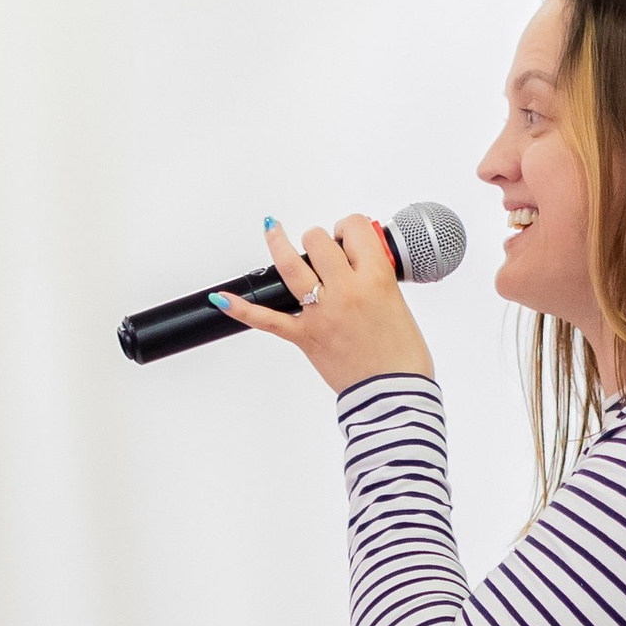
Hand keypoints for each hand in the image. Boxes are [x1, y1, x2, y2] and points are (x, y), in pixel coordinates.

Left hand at [217, 214, 433, 394]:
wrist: (397, 397)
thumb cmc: (404, 357)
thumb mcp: (399, 303)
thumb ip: (377, 280)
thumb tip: (360, 266)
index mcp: (376, 278)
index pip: (355, 228)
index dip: (349, 228)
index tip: (349, 238)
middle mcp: (345, 290)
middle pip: (318, 240)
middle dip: (320, 240)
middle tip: (326, 253)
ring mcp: (321, 313)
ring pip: (290, 265)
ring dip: (278, 242)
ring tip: (272, 229)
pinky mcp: (304, 337)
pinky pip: (266, 320)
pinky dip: (240, 309)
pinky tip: (221, 298)